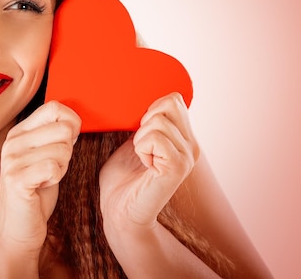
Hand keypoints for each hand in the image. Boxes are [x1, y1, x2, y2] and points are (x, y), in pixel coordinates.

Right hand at [0, 101, 80, 254]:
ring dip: (62, 168)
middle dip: (68, 151)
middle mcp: (13, 141)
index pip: (54, 107)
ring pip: (63, 150)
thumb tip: (73, 119)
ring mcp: (12, 159)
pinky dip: (56, 179)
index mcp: (19, 131)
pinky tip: (42, 186)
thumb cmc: (36, 191)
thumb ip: (55, 136)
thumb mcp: (45, 156)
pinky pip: (54, 167)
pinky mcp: (16, 178)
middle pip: (64, 129)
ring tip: (44, 178)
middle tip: (52, 167)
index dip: (72, 123)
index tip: (67, 143)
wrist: (19, 228)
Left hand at [99, 92, 198, 229]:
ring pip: (158, 121)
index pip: (174, 98)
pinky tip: (144, 166)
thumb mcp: (133, 141)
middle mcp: (191, 146)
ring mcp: (187, 157)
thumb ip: (144, 123)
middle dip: (145, 120)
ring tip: (142, 158)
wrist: (119, 212)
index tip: (140, 132)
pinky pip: (155, 138)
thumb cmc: (122, 179)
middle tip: (141, 146)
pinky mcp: (177, 168)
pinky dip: (141, 148)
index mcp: (182, 138)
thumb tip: (142, 100)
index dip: (150, 109)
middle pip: (169, 103)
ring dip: (139, 139)